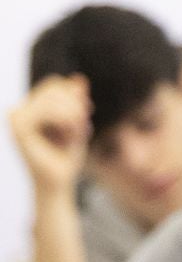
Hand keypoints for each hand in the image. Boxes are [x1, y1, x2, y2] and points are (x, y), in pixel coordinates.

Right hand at [9, 75, 90, 201]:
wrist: (59, 182)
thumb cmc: (67, 157)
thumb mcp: (76, 125)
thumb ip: (76, 102)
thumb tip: (80, 79)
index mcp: (29, 108)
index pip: (54, 84)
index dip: (75, 95)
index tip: (87, 112)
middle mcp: (18, 110)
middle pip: (54, 88)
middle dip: (75, 106)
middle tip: (82, 127)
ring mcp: (15, 118)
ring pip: (52, 98)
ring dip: (73, 116)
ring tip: (75, 135)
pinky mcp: (19, 127)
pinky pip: (49, 112)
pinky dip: (67, 122)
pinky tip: (70, 136)